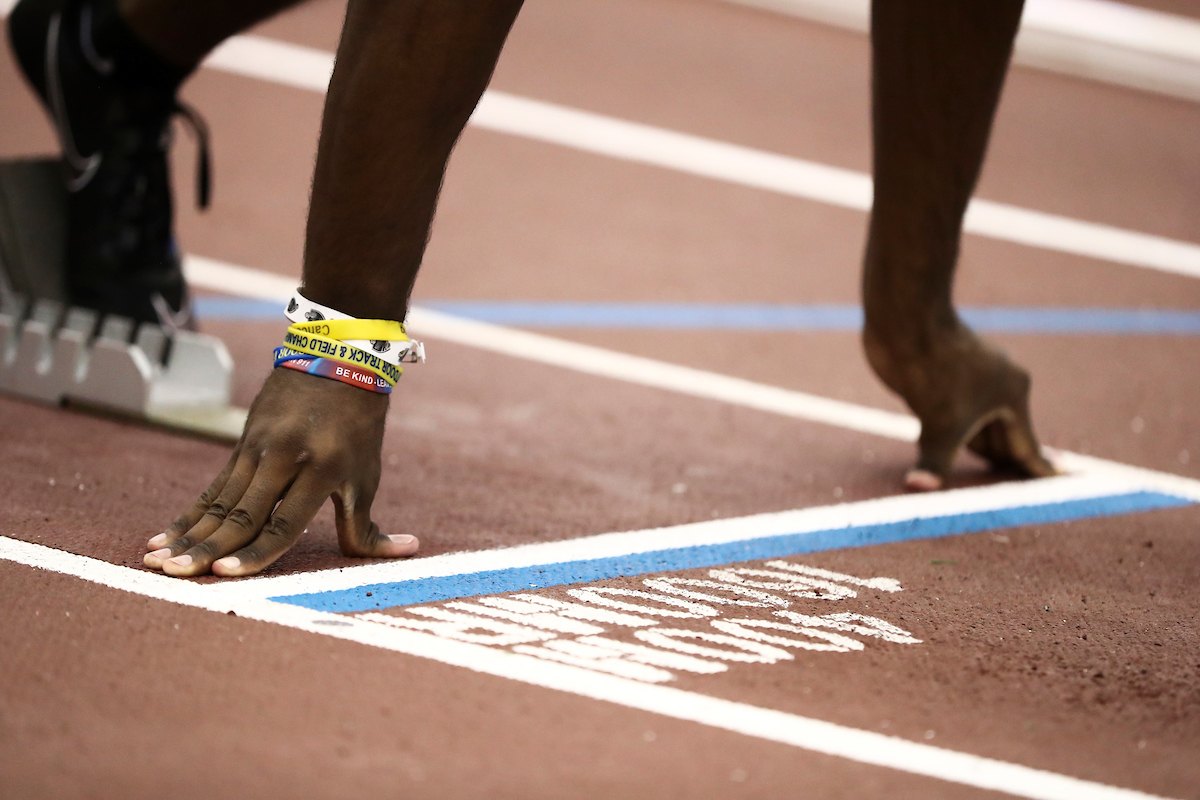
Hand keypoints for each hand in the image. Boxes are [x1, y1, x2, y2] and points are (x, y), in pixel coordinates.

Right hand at [144, 368, 418, 576]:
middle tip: (174, 575)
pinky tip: (160, 537)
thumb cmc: (359, 426)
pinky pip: (211, 489)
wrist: (336, 358)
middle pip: (241, 516)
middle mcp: (284, 458)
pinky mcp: (241, 445)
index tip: (224, 575)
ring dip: (185, 535)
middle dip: (205, 549)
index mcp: (321, 469)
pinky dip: (187, 516)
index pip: (283, 523)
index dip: (255, 553)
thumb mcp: (367, 475)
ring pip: (218, 503)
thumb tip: (408, 551)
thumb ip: (369, 524)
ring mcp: (257, 449)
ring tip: (156, 563)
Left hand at [863, 320, 1055, 490]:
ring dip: (971, 447)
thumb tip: (919, 488)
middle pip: (1001, 439)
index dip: (1040, 469)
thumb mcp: (937, 423)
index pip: (1026, 446)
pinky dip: (949, 431)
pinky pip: (952, 413)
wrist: (903, 322)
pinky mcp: (944, 375)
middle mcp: (998, 385)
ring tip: (982, 473)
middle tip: (1007, 494)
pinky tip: (939, 443)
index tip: (1062, 481)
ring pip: (975, 425)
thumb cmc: (930, 367)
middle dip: (1000, 464)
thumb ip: (935, 460)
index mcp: (1012, 395)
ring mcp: (970, 379)